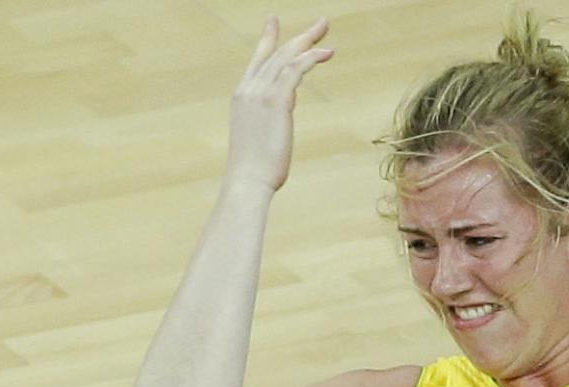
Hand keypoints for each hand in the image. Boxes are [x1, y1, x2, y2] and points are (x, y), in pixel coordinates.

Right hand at [225, 17, 332, 194]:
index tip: (273, 21)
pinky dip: (311, 58)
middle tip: (321, 23)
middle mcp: (249, 89)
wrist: (246, 182)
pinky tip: (326, 53)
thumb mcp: (256, 138)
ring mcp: (261, 94)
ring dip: (309, 41)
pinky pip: (295, 70)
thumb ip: (266, 121)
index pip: (256, 60)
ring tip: (326, 31)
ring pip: (287, 57)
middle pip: (276, 53)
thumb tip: (277, 121)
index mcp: (242, 96)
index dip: (268, 39)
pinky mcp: (276, 102)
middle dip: (300, 36)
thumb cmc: (252, 171)